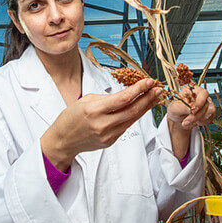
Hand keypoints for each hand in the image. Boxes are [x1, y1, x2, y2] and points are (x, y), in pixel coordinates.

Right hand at [41, 78, 161, 171]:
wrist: (62, 141)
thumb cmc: (70, 118)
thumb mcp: (85, 100)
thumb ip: (107, 98)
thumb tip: (127, 94)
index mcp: (94, 110)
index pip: (123, 99)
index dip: (139, 89)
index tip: (149, 81)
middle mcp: (102, 124)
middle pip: (132, 110)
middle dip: (148, 98)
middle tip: (159, 88)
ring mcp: (107, 135)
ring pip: (132, 119)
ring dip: (146, 107)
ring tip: (155, 97)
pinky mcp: (110, 141)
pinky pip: (126, 126)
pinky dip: (135, 116)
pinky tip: (141, 108)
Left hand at [167, 85, 215, 129]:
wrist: (179, 120)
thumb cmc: (176, 111)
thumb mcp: (174, 109)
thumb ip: (181, 108)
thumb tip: (190, 109)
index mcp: (192, 90)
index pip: (202, 93)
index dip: (199, 102)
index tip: (192, 111)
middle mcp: (201, 95)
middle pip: (206, 103)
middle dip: (197, 115)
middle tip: (186, 122)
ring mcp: (207, 103)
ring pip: (210, 110)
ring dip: (199, 119)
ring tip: (188, 122)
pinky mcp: (210, 112)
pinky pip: (211, 117)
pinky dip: (203, 121)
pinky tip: (196, 122)